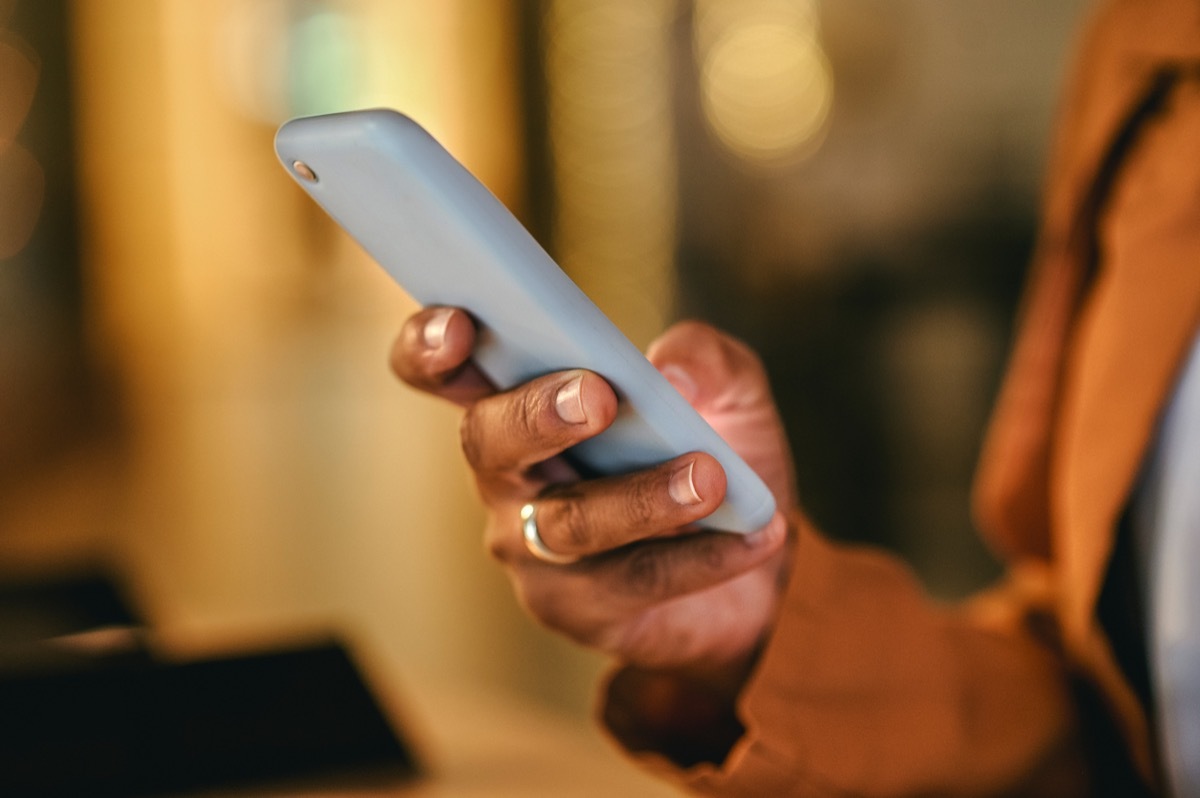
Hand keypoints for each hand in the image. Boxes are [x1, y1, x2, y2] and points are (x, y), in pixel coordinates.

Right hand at [391, 308, 794, 684]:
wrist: (757, 563)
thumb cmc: (715, 456)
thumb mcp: (729, 392)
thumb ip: (704, 357)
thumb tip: (670, 371)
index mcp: (523, 403)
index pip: (446, 372)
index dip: (432, 346)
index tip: (461, 323)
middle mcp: (509, 476)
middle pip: (487, 442)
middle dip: (536, 415)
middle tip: (600, 396)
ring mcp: (534, 547)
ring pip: (568, 522)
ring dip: (640, 496)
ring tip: (709, 476)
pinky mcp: (578, 609)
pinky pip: (633, 581)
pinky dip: (697, 556)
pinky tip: (751, 535)